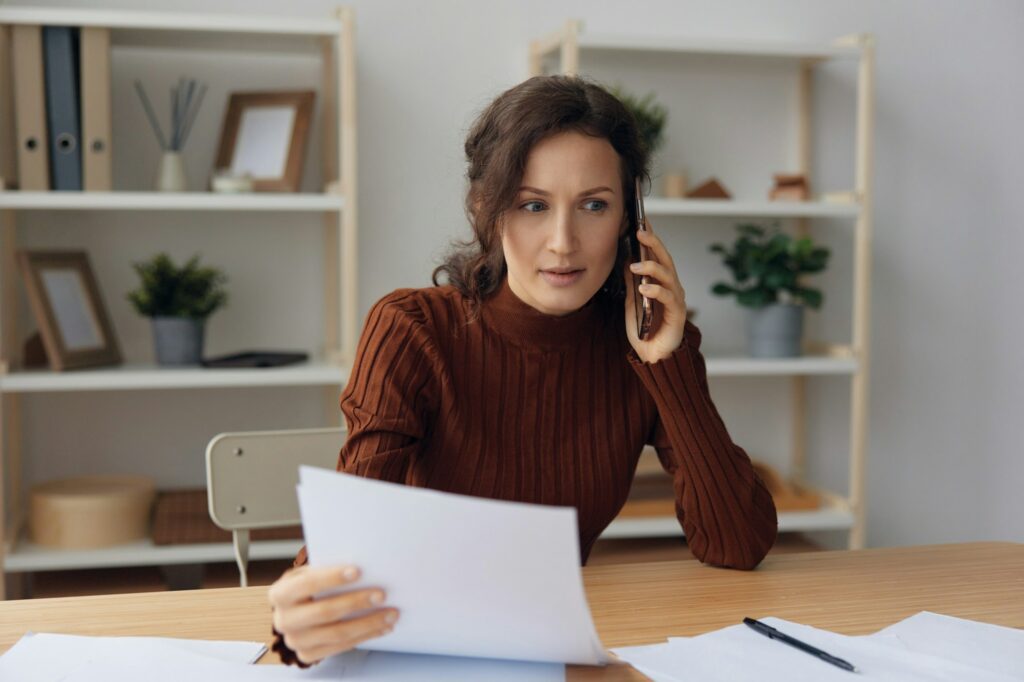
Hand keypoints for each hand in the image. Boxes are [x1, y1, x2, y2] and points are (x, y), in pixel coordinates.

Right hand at [268, 564, 398, 664]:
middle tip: (381, 594)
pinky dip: (366, 636)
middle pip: (325, 612)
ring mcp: (295, 640)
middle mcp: (284, 620)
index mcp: (280, 594)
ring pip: (337, 633)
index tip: (358, 571)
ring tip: (390, 613)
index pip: (307, 583)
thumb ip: (327, 569)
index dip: (332, 577)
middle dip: (356, 602)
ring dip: (368, 623)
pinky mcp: (308, 655)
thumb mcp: (309, 574)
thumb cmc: (308, 587)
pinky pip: (341, 647)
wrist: (294, 612)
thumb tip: (365, 565)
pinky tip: (382, 627)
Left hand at [624, 223, 687, 362]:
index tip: (641, 221)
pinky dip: (655, 291)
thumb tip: (626, 262)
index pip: (657, 255)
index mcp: (662, 283)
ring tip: (635, 266)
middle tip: (640, 232)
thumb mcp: (632, 304)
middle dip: (653, 244)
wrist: (654, 356)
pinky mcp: (677, 313)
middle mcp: (672, 287)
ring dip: (651, 268)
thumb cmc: (645, 331)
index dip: (650, 238)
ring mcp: (676, 299)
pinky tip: (644, 288)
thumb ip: (632, 284)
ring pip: (667, 275)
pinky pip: (668, 297)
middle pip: (665, 259)